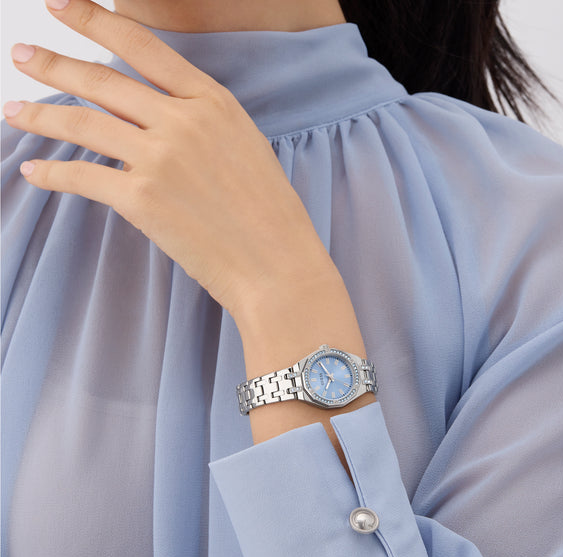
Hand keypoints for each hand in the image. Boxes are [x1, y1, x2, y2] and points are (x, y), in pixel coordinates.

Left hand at [3, 0, 337, 320]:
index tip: (63, 8)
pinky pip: (82, 178)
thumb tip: (155, 124)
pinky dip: (52, 175)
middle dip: (53, 64)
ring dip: (40, 115)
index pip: (141, 46)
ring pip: (83, 124)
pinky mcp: (141, 200)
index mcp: (213, 102)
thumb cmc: (270, 218)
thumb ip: (200, 125)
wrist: (278, 267)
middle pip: (101, 80)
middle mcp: (182, 121)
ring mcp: (160, 158)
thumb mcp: (244, 149)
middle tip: (21, 55)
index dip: (95, 21)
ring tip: (14, 109)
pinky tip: (34, 172)